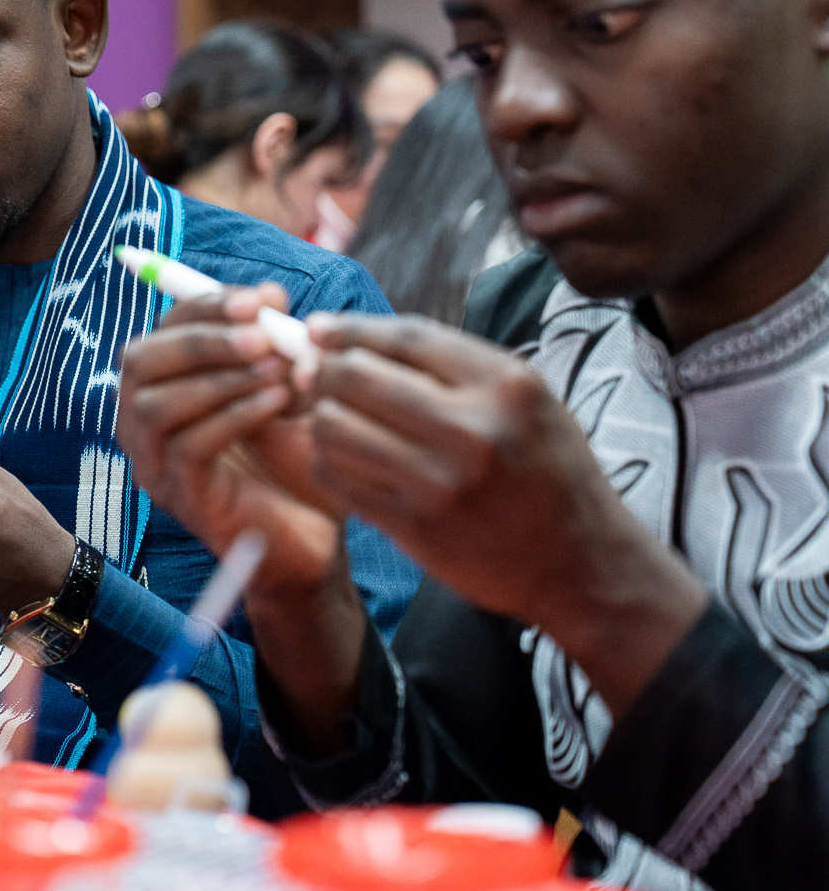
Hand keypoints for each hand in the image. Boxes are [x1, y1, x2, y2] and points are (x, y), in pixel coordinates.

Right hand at [117, 285, 345, 600]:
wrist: (316, 540)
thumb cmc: (297, 462)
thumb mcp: (290, 389)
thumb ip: (276, 343)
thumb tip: (270, 293)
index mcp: (162, 387)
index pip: (161, 331)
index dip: (204, 307)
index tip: (259, 299)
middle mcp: (142, 422)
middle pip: (141, 360)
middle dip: (202, 338)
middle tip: (261, 332)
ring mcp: (154, 462)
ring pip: (156, 404)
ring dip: (219, 377)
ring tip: (277, 370)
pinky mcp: (178, 496)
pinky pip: (188, 446)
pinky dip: (233, 416)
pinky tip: (275, 405)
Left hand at [307, 313, 707, 714]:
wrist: (582, 563)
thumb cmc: (547, 470)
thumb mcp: (525, 400)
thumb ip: (453, 366)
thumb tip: (356, 336)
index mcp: (506, 385)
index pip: (406, 336)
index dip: (350, 327)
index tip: (318, 328)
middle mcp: (474, 429)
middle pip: (358, 376)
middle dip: (323, 369)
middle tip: (309, 373)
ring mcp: (442, 482)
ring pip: (335, 426)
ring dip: (320, 418)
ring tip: (331, 420)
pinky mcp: (417, 527)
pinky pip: (339, 478)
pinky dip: (327, 462)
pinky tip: (341, 460)